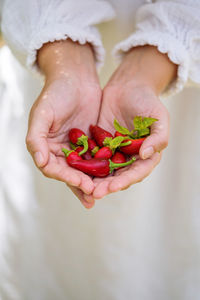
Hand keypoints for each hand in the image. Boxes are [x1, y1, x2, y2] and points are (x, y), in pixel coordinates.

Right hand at [26, 40, 100, 207]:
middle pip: (69, 173)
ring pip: (84, 170)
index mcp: (45, 147)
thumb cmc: (55, 94)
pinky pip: (98, 159)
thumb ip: (36, 138)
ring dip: (93, 182)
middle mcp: (60, 151)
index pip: (53, 168)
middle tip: (95, 194)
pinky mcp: (91, 143)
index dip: (66, 177)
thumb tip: (39, 162)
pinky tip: (113, 176)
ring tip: (103, 193)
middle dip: (82, 185)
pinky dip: (104, 168)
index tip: (81, 182)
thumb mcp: (42, 114)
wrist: (76, 78)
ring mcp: (76, 148)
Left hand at [84, 46, 176, 200]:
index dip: (125, 181)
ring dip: (95, 180)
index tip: (113, 187)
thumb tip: (147, 155)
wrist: (128, 86)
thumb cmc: (147, 101)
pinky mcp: (101, 145)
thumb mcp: (159, 117)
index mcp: (147, 155)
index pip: (137, 172)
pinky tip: (75, 170)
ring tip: (84, 187)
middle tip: (94, 193)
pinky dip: (86, 165)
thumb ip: (158, 137)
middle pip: (119, 176)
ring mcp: (114, 152)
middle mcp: (130, 157)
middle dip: (107, 186)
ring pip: (104, 171)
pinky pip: (93, 157)